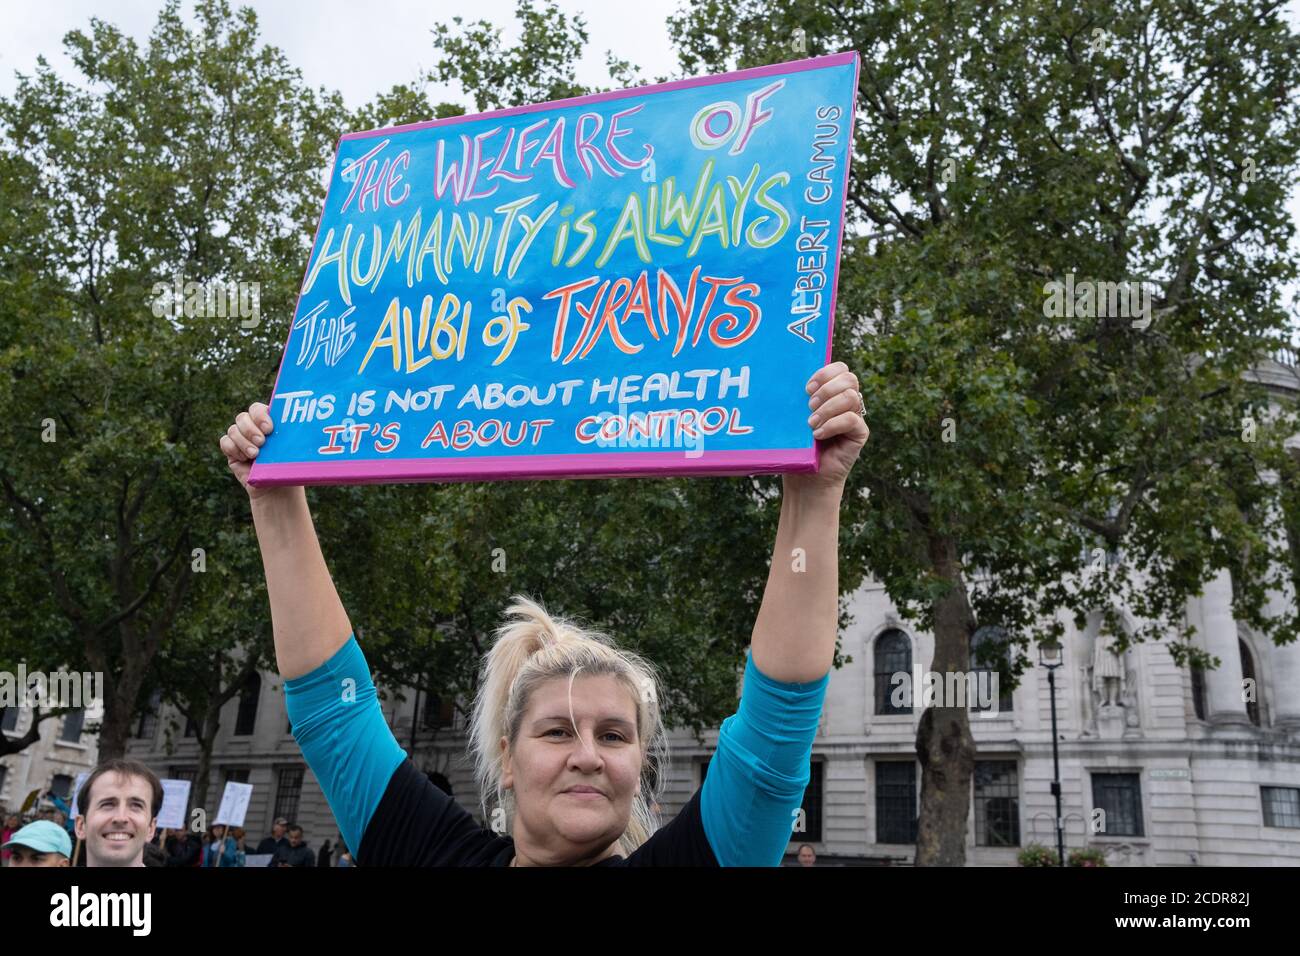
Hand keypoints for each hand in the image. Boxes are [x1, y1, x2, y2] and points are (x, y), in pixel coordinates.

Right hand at [220, 402, 294, 499]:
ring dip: (243, 442)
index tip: (269, 429)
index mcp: (269, 422)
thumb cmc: (288, 468)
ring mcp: (241, 439)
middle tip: (261, 442)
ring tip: (255, 455)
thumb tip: (301, 429)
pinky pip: (225, 442)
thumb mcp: (293, 452)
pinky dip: (233, 449)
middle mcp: (253, 427)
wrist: (277, 489)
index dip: (260, 416)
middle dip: (250, 429)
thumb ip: (292, 438)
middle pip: (242, 417)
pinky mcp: (232, 451)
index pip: (258, 409)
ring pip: (233, 429)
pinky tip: (244, 459)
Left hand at [787, 361, 868, 495]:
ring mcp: (855, 417)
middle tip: (809, 406)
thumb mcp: (793, 419)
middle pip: (849, 378)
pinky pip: (852, 419)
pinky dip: (833, 425)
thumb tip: (784, 381)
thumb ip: (796, 400)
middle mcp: (846, 402)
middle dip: (827, 388)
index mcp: (832, 393)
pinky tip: (818, 435)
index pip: (840, 369)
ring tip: (811, 424)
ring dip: (828, 408)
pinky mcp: (859, 434)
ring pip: (851, 396)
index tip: (806, 388)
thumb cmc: (796, 448)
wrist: (805, 479)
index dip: (825, 373)